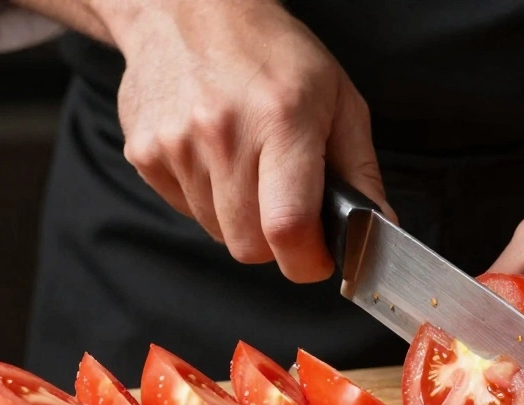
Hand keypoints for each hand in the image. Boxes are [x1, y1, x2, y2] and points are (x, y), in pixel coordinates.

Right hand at [109, 0, 394, 281]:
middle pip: (249, 246)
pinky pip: (185, 210)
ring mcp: (177, 145)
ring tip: (249, 165)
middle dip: (275, 242)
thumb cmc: (272, 52)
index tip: (318, 258)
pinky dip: (207, 198)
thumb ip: (362, 171)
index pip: (288, 228)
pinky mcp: (145, 154)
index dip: (307, 261)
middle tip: (286, 202)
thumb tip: (379, 227)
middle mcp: (223, 134)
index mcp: (282, 120)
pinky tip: (216, 156)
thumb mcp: (339, 99)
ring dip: (240, 218)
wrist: (189, 9)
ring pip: (217, 233)